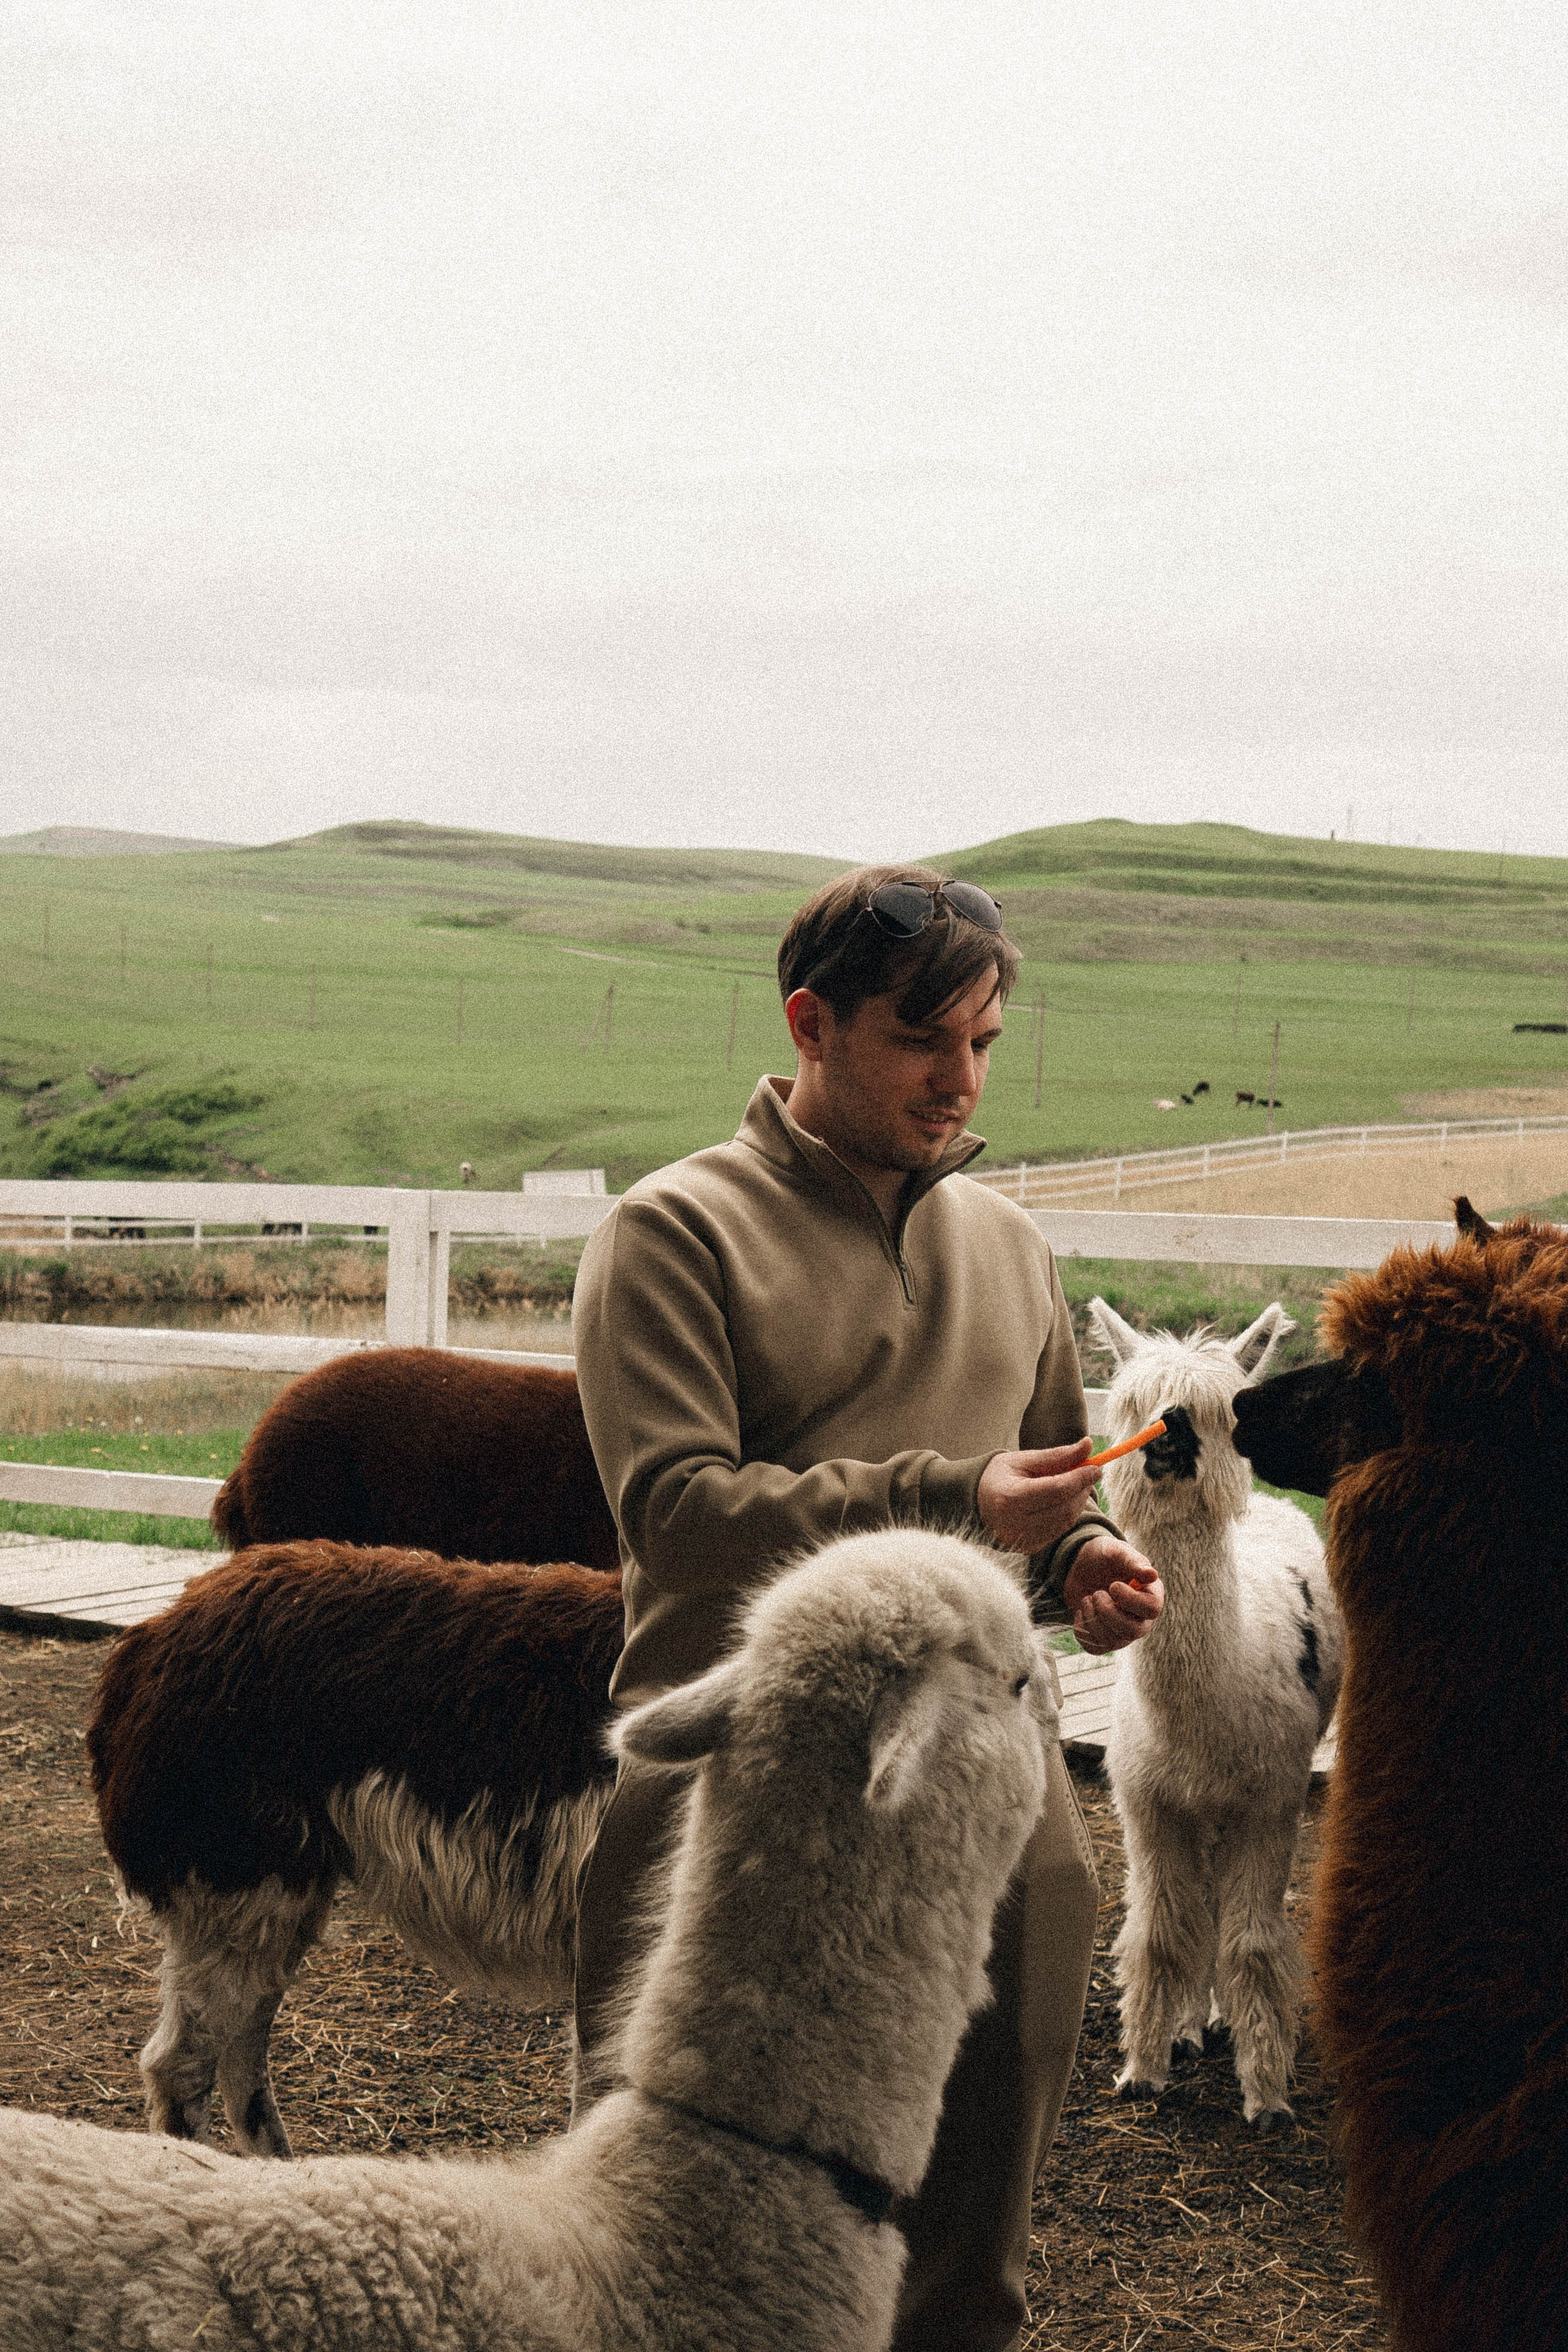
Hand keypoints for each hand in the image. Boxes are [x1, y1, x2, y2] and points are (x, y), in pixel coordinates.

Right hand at [976, 1437, 1102, 1553]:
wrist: (974, 1502)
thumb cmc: (999, 1476)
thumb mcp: (1024, 1459)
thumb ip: (1057, 1455)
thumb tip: (1088, 1445)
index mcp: (1010, 1498)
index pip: (1056, 1489)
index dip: (1080, 1478)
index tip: (1095, 1467)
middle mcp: (1015, 1524)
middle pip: (1064, 1507)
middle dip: (1082, 1489)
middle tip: (1088, 1472)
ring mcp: (1022, 1539)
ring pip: (1065, 1521)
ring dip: (1078, 1502)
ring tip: (1076, 1484)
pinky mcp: (1029, 1548)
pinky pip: (1059, 1530)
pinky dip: (1067, 1514)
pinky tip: (1063, 1500)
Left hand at [1063, 1536, 1162, 1654]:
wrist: (1081, 1567)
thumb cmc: (1104, 1557)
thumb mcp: (1116, 1552)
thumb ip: (1133, 1561)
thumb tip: (1152, 1575)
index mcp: (1151, 1594)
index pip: (1152, 1609)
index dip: (1130, 1600)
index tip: (1113, 1585)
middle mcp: (1141, 1617)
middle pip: (1133, 1631)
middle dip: (1108, 1613)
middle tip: (1096, 1593)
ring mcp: (1123, 1631)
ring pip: (1113, 1641)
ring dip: (1093, 1619)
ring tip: (1087, 1598)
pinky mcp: (1104, 1638)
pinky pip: (1095, 1648)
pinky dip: (1082, 1630)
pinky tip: (1082, 1611)